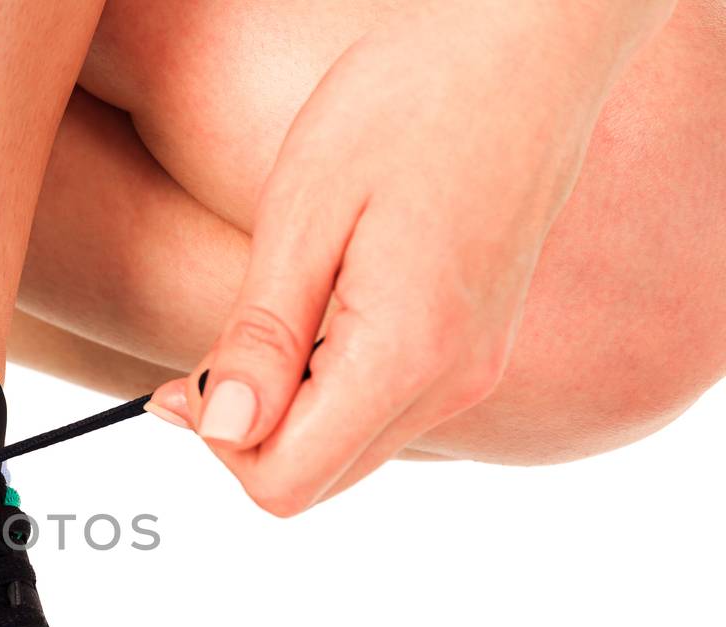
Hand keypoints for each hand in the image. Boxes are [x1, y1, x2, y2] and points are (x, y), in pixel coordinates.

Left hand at [147, 0, 674, 515]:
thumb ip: (260, 338)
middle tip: (222, 346)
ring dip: (289, 408)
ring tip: (274, 314)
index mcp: (407, 357)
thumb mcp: (304, 214)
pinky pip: (385, 409)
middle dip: (249, 431)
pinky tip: (318, 311)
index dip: (220, 443)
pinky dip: (332, 386)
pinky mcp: (476, 348)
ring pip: (348, 450)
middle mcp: (452, 384)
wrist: (530, 44)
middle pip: (315, 479)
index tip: (196, 376)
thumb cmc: (411, 100)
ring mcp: (473, 370)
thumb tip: (221, 430)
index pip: (284, 482)